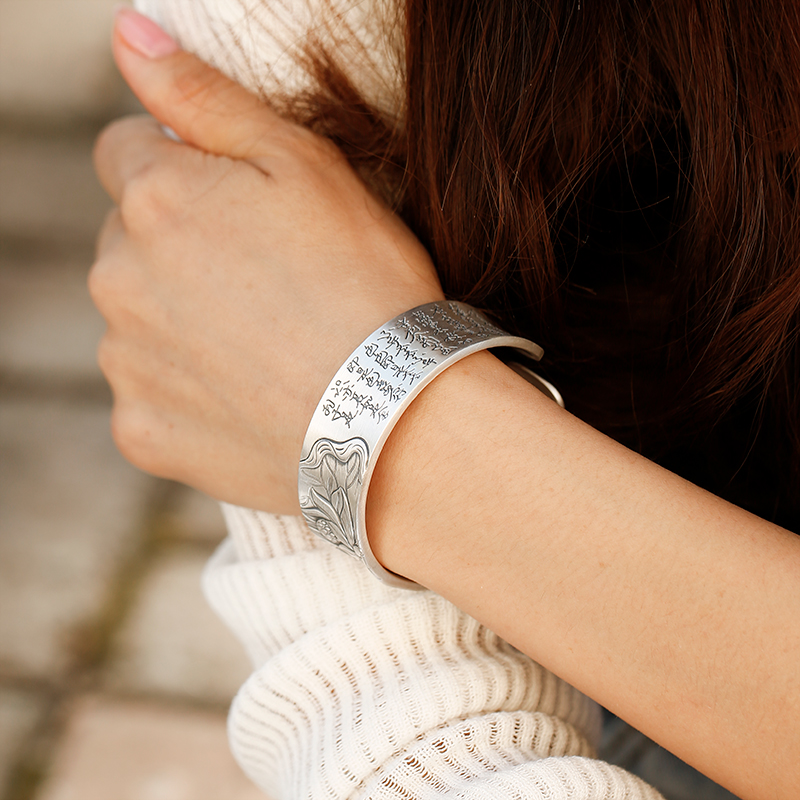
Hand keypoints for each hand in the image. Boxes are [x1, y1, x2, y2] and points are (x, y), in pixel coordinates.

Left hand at [91, 9, 442, 511]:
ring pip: (138, 318)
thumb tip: (128, 34)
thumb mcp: (305, 165)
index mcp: (153, 200)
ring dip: (182, 320)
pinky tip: (249, 395)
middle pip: (129, 239)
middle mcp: (116, 279)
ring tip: (265, 343)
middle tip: (267, 282)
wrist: (392, 418)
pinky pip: (150, 395)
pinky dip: (188, 391)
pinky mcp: (141, 432)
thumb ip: (206, 97)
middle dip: (182, 246)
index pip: (127, 152)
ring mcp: (126, 364)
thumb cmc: (363, 284)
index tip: (241, 207)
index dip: (186, 169)